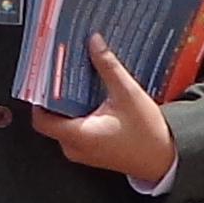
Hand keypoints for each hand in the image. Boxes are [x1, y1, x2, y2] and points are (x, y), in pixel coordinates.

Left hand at [36, 41, 174, 184]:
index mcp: (79, 135)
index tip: (46, 76)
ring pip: (63, 122)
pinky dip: (78, 112)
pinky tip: (89, 95)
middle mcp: (75, 147)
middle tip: (62, 71)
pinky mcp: (90, 150)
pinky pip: (75, 128)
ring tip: (76, 79)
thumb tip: (94, 43)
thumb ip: (108, 67)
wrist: (164, 159)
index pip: (41, 118)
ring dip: (68, 102)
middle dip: (55, 94)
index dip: (40, 96)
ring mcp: (82, 151)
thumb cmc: (147, 134)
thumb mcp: (128, 94)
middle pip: (51, 118)